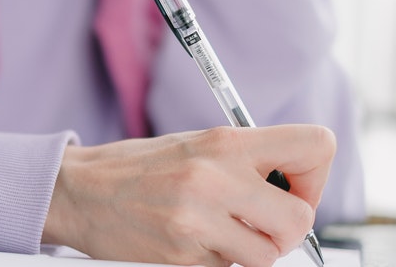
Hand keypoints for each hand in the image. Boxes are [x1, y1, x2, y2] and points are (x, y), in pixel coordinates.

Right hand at [41, 125, 334, 266]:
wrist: (80, 191)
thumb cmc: (137, 167)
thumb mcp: (195, 145)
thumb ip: (245, 161)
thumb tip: (295, 187)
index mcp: (225, 142)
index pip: (315, 146)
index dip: (315, 177)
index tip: (295, 188)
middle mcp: (216, 177)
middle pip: (301, 220)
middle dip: (287, 230)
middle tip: (262, 224)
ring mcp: (198, 219)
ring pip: (267, 255)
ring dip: (251, 251)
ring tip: (219, 232)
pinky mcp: (182, 256)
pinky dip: (216, 261)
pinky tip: (189, 242)